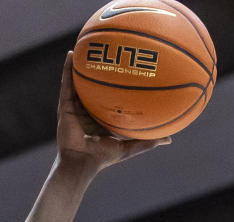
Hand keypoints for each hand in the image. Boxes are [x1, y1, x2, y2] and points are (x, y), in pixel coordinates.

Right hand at [56, 53, 169, 172]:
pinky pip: (66, 84)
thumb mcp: (129, 147)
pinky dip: (68, 69)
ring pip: (79, 82)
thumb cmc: (103, 158)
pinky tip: (71, 55)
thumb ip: (146, 142)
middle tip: (108, 53)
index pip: (110, 99)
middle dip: (99, 71)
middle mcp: (89, 111)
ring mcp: (76, 107)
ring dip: (81, 65)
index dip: (116, 86)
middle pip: (94, 87)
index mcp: (102, 119)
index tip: (126, 71)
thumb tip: (169, 139)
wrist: (82, 162)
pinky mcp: (65, 106)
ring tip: (86, 47)